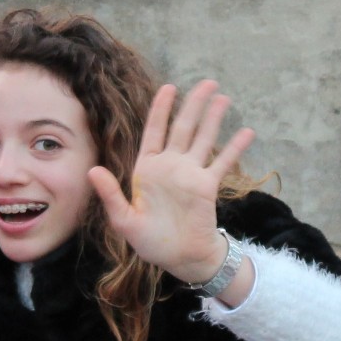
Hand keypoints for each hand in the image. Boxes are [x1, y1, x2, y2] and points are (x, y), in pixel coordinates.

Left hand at [89, 80, 256, 286]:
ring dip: (213, 118)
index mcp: (147, 168)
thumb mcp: (124, 220)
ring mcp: (191, 173)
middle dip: (194, 104)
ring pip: (203, 138)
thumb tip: (93, 171)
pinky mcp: (208, 186)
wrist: (179, 258)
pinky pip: (222, 162)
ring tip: (223, 98)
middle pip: (183, 127)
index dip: (161, 109)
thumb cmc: (149, 241)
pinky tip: (247, 132)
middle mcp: (171, 165)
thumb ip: (111, 195)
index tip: (169, 87)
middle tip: (207, 82)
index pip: (154, 131)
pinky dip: (234, 148)